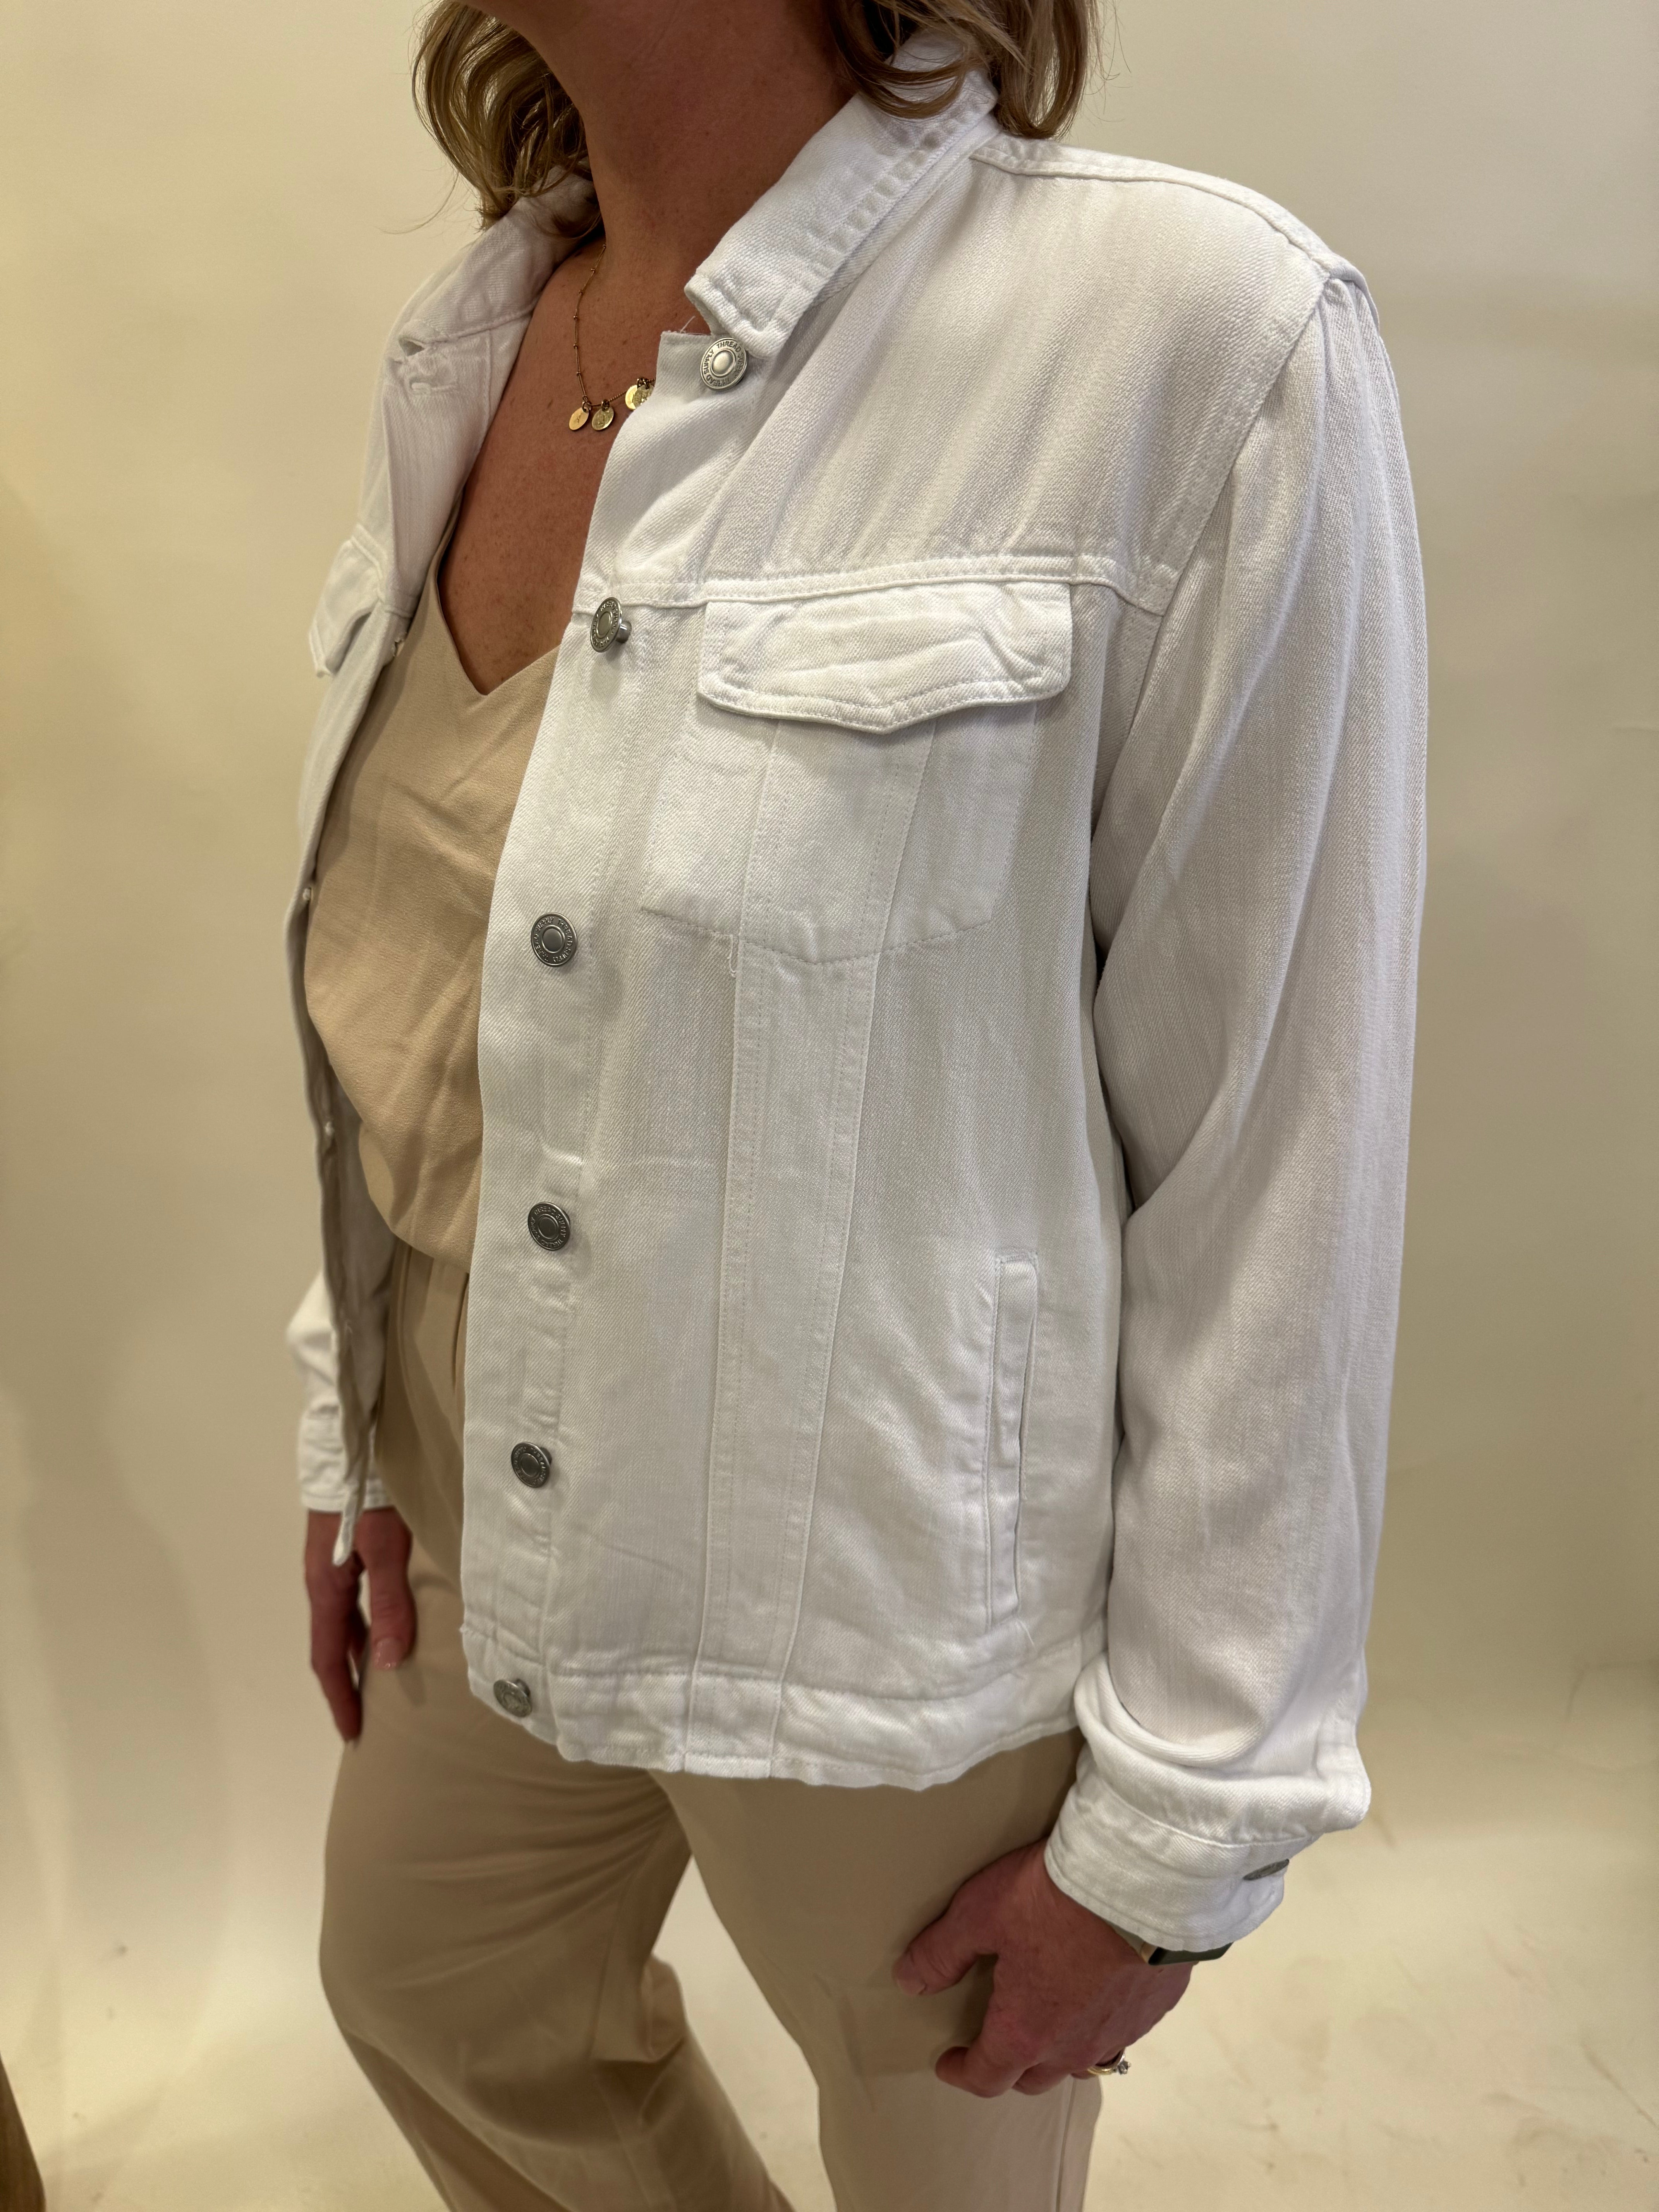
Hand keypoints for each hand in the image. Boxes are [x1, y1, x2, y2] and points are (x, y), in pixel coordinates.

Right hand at [304, 1506, 415, 1740]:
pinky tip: (381, 1630)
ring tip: (374, 1684)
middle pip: (331, 1646)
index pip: (328, 1658)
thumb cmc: (369, 1495)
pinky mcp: (343, 1553)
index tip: (351, 1732)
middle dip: (344, 1685)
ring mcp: (330, 1568)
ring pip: (340, 1624)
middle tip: (363, 1719)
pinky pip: (349, 1604)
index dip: (340, 1697)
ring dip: (353, 1657)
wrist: (349, 1447)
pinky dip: (361, 1628)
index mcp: (326, 1589)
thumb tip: (388, 1661)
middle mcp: (322, 1583)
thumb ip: (390, 1602)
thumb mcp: (386, 1549)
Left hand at [893, 1840, 1193, 2095]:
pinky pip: (1120, 2030)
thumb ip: (942, 1952)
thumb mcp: (980, 1913)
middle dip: (1007, 2065)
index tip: (948, 2063)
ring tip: (1046, 2021)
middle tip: (992, 2041)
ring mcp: (1119, 2030)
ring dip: (1057, 2048)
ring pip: (1080, 2059)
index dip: (961, 2072)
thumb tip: (909, 1980)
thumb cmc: (1053, 1896)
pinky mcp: (1154, 2006)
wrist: (1140, 1877)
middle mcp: (1073, 2045)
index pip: (986, 2076)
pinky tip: (1096, 1992)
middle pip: (1033, 2077)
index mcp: (1026, 2031)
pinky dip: (1100, 2021)